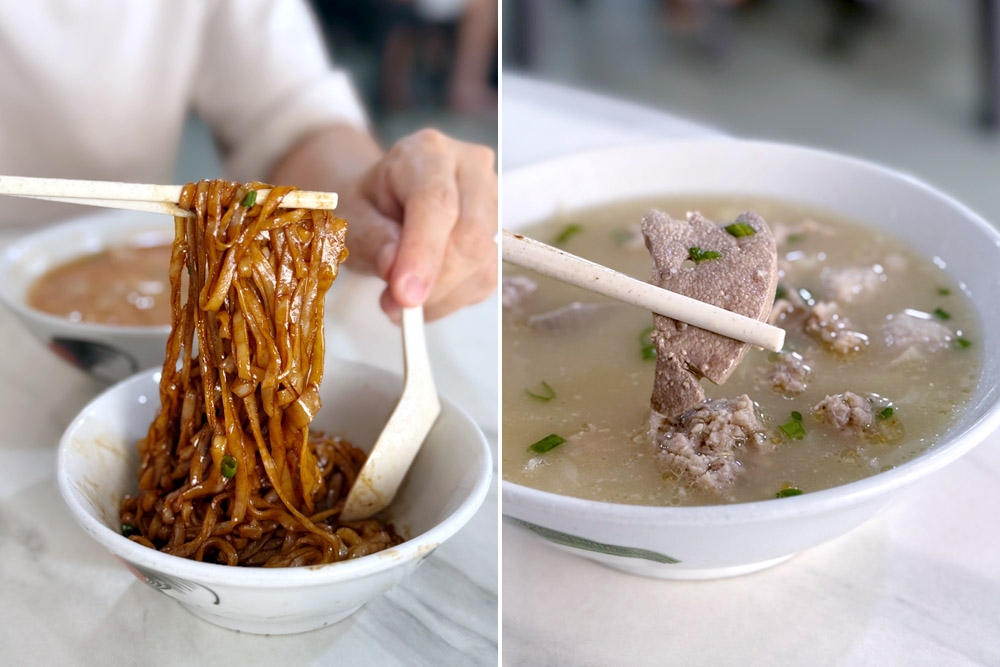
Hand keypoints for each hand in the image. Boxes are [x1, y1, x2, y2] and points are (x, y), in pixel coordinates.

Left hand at [338, 129, 497, 321]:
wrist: (382, 203)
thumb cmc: (367, 207)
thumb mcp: (352, 220)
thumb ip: (373, 241)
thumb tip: (396, 269)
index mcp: (427, 153)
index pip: (437, 203)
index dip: (424, 253)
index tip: (406, 295)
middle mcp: (469, 169)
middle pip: (469, 236)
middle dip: (433, 284)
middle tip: (394, 306)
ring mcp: (491, 200)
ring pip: (481, 263)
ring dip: (440, 295)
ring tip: (400, 297)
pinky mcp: (498, 235)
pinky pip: (484, 280)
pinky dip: (451, 298)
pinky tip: (425, 292)